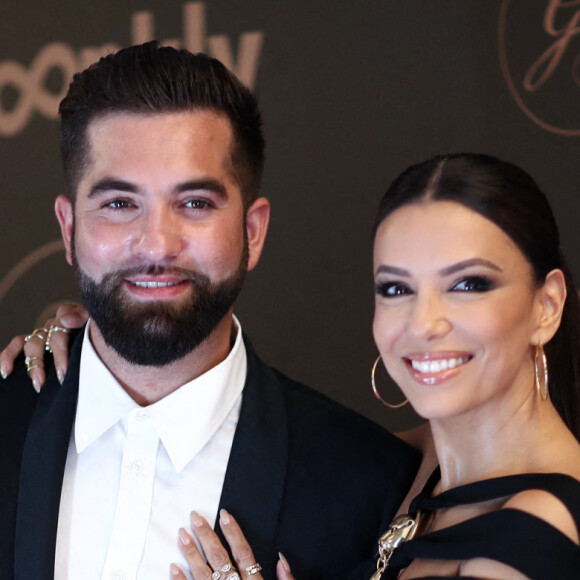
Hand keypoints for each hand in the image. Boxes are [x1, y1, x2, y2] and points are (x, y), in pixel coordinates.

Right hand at [0, 302, 87, 390]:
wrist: (91, 333)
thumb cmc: (95, 332)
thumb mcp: (95, 325)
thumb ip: (83, 318)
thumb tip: (65, 320)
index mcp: (72, 317)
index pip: (64, 324)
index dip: (62, 349)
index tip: (65, 370)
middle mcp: (55, 324)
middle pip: (48, 337)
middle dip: (54, 359)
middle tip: (59, 378)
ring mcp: (43, 333)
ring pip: (32, 344)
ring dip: (34, 364)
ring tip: (39, 383)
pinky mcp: (34, 341)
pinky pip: (16, 344)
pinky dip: (8, 356)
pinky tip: (6, 372)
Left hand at [171, 510, 294, 579]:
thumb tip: (281, 559)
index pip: (244, 553)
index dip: (234, 533)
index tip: (224, 515)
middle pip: (220, 559)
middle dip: (207, 536)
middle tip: (194, 517)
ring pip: (203, 574)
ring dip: (191, 554)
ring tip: (181, 535)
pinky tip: (173, 567)